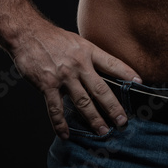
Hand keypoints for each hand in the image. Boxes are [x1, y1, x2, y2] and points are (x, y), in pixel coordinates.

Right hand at [11, 24, 140, 138]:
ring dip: (93, 118)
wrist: (27, 33)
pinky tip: (66, 134)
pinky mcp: (47, 85)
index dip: (126, 73)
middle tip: (122, 121)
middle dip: (113, 107)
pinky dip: (60, 124)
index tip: (139, 83)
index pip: (112, 63)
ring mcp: (63, 76)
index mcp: (88, 51)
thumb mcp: (76, 41)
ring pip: (82, 102)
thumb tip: (101, 74)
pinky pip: (56, 109)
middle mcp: (79, 64)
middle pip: (101, 89)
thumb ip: (88, 57)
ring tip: (102, 131)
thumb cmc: (52, 38)